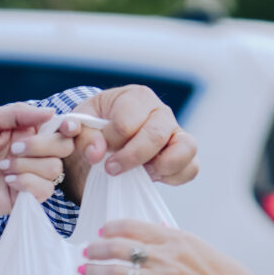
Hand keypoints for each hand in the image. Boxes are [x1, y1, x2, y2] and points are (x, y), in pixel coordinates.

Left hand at [0, 102, 75, 226]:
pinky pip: (45, 189)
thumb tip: (52, 111)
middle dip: (41, 145)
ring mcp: (31, 175)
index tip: (63, 126)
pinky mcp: (26, 196)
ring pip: (54, 168)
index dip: (67, 126)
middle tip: (13, 148)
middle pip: (63, 147)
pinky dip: (27, 182)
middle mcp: (32, 153)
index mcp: (26, 132)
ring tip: (2, 167)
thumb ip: (18, 112)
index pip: (59, 128)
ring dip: (27, 165)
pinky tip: (6, 181)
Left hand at [70, 85, 198, 189]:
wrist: (109, 135)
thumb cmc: (97, 126)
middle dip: (131, 158)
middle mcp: (161, 111)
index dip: (110, 142)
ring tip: (140, 173)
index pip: (126, 123)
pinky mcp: (184, 153)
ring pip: (185, 148)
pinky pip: (191, 168)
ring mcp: (176, 132)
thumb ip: (84, 136)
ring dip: (160, 166)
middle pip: (155, 135)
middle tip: (111, 169)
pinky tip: (151, 176)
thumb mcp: (82, 126)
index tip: (97, 152)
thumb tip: (96, 153)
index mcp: (136, 97)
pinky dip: (174, 176)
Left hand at [79, 219, 273, 274]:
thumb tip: (154, 228)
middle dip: (97, 249)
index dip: (111, 228)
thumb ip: (170, 237)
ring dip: (96, 271)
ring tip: (85, 270)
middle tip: (86, 250)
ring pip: (117, 274)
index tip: (101, 231)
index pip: (132, 227)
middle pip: (118, 249)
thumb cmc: (216, 271)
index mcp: (171, 239)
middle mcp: (162, 258)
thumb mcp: (194, 244)